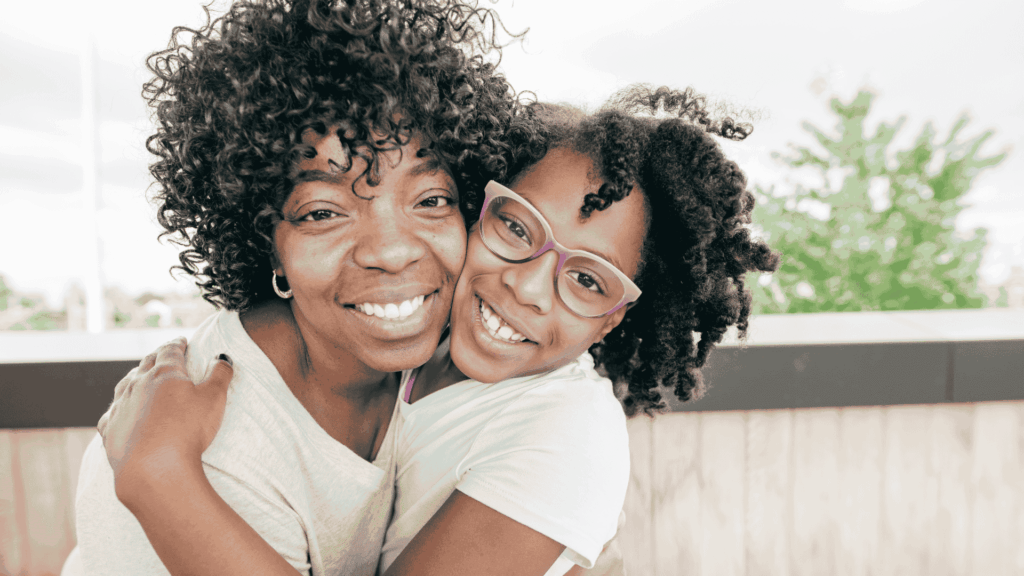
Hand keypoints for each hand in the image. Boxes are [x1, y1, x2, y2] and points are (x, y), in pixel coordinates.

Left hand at [97, 337, 233, 505]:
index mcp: (164, 373)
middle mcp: (137, 385)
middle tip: (164, 354)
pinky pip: (112, 413)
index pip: (170, 351)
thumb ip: (220, 374)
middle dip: (156, 357)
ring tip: (140, 376)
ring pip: (125, 384)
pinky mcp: (110, 430)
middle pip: (146, 364)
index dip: (177, 345)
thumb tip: (223, 357)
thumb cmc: (188, 431)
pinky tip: (120, 411)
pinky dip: (119, 407)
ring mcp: (120, 407)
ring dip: (134, 377)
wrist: (154, 469)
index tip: (182, 342)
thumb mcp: (214, 399)